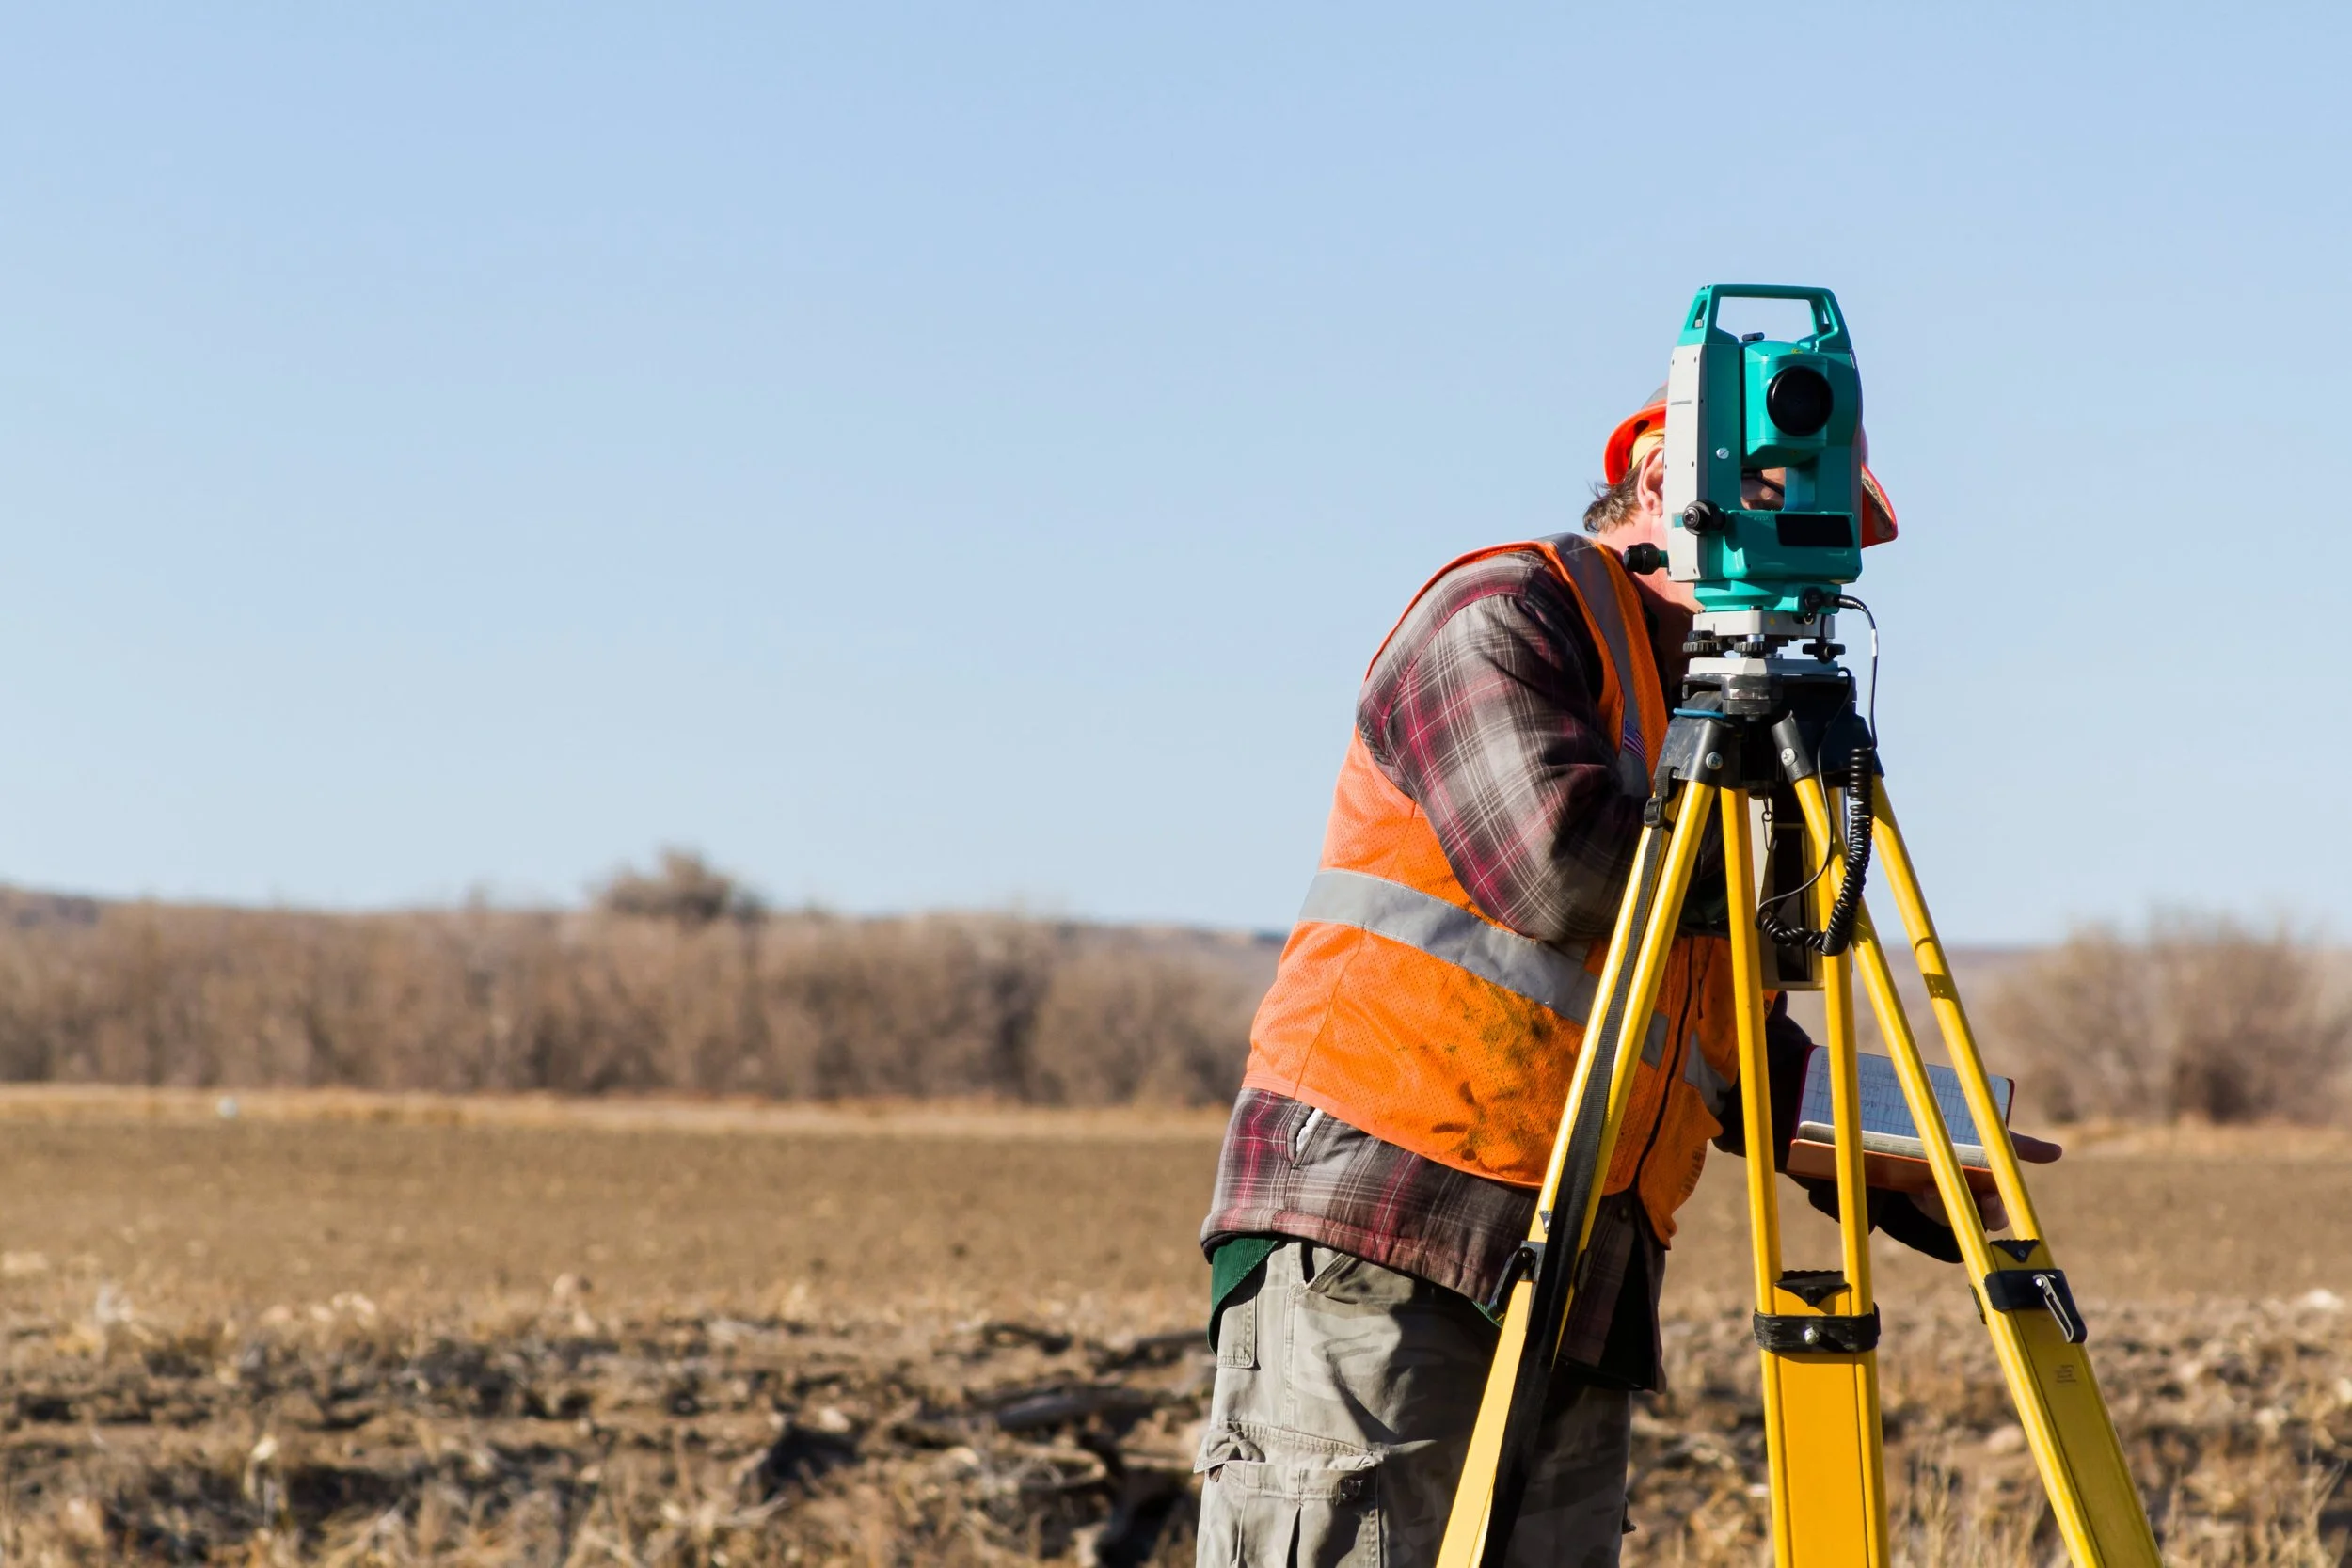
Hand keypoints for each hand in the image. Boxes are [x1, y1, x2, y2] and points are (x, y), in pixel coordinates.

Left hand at [1906, 1131, 2061, 1234]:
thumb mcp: (1993, 1141)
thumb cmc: (1970, 1138)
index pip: (1996, 1215)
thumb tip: (2057, 1151)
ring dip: (1939, 1205)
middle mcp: (1967, 1203)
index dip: (1994, 1211)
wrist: (1928, 1131)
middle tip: (1959, 1198)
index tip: (1991, 1197)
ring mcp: (1941, 1202)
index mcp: (1988, 1194)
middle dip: (1964, 1214)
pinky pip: (1921, 1206)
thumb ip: (2021, 1148)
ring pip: (1944, 1216)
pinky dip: (1923, 1197)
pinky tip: (1922, 1186)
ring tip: (1932, 1188)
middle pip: (1971, 1223)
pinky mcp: (1917, 1198)